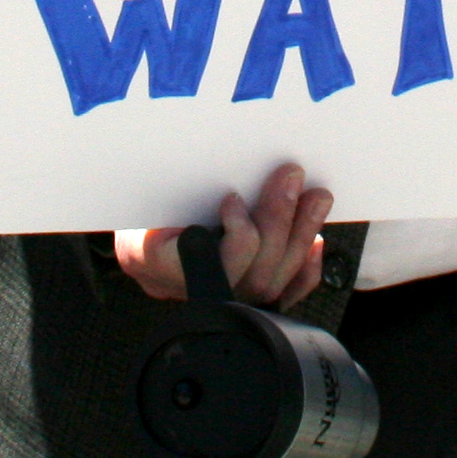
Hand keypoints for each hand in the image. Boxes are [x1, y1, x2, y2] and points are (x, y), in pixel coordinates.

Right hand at [116, 163, 333, 309]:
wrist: (140, 246)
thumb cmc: (141, 215)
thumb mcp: (142, 198)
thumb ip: (167, 186)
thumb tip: (204, 155)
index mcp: (161, 266)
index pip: (212, 264)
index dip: (237, 234)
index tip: (233, 197)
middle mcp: (195, 292)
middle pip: (251, 272)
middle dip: (278, 219)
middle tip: (291, 176)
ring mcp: (224, 302)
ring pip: (271, 282)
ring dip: (299, 235)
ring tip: (316, 198)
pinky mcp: (246, 302)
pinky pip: (282, 295)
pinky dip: (304, 270)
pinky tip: (316, 242)